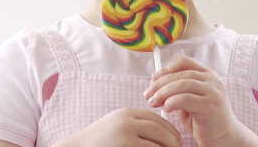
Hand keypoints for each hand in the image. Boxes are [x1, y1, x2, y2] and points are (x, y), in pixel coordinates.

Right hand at [54, 107, 181, 146]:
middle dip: (174, 142)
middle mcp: (127, 121)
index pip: (158, 119)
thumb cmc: (101, 139)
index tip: (178, 140)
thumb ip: (137, 123)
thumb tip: (163, 131)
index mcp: (127, 113)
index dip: (171, 131)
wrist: (80, 146)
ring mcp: (125, 136)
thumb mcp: (118, 124)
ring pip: (158, 143)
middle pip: (161, 130)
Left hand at [143, 56, 239, 146]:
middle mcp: (212, 80)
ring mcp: (213, 92)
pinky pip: (186, 99)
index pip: (184, 62)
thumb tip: (154, 81)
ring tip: (153, 102)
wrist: (224, 139)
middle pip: (180, 73)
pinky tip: (166, 109)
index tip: (154, 78)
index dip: (167, 68)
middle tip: (148, 94)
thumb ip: (176, 90)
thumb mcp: (188, 101)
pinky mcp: (210, 105)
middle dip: (160, 83)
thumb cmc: (203, 120)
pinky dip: (172, 102)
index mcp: (207, 75)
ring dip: (163, 93)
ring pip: (182, 84)